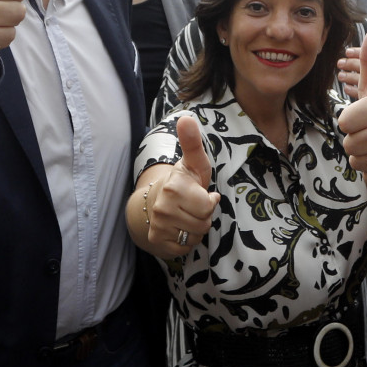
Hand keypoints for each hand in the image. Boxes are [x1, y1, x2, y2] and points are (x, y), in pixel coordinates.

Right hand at [149, 115, 218, 250]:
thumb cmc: (184, 181)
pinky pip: (185, 248)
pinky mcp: (157, 240)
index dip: (210, 202)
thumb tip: (187, 118)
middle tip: (194, 206)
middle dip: (203, 217)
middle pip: (203, 224)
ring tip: (188, 216)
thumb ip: (192, 142)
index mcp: (174, 186)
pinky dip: (186, 241)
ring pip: (195, 238)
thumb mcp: (194, 162)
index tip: (203, 194)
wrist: (157, 200)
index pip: (207, 207)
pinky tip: (180, 228)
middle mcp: (162, 207)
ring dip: (196, 230)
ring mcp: (158, 225)